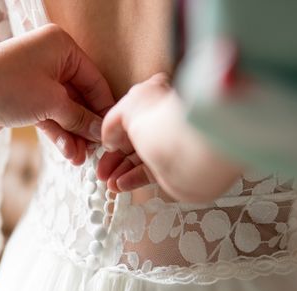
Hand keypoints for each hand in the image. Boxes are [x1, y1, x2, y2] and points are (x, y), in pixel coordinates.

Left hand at [0, 24, 114, 163]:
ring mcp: (36, 81)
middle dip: (87, 126)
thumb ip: (80, 117)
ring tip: (80, 159)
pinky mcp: (24, 100)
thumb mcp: (51, 103)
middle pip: (80, 97)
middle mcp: (50, 60)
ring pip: (64, 111)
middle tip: (98, 152)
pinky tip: (68, 153)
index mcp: (61, 47)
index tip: (113, 134)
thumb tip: (102, 130)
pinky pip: (49, 117)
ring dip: (73, 135)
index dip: (104, 109)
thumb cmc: (4, 88)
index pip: (94, 79)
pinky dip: (58, 134)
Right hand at [100, 73, 241, 202]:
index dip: (113, 130)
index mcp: (159, 100)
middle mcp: (166, 122)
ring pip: (139, 159)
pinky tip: (119, 184)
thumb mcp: (131, 108)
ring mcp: (171, 147)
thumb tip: (109, 137)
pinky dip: (132, 180)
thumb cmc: (170, 124)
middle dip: (114, 156)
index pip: (131, 115)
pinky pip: (149, 174)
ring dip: (120, 170)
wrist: (195, 154)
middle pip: (134, 140)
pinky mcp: (175, 170)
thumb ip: (113, 120)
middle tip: (101, 167)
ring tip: (107, 180)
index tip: (102, 142)